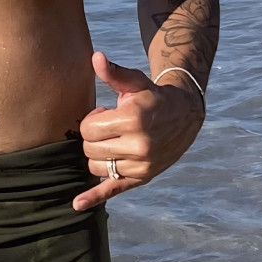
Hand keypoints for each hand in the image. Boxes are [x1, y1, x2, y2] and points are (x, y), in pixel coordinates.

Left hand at [73, 51, 203, 210]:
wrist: (184, 116)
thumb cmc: (151, 96)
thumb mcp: (135, 82)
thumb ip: (113, 73)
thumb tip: (95, 57)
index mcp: (133, 120)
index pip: (88, 129)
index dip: (91, 120)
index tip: (105, 113)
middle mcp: (138, 146)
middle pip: (89, 149)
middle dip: (93, 137)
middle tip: (109, 127)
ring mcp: (141, 166)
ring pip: (96, 168)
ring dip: (98, 155)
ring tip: (114, 141)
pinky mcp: (142, 178)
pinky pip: (113, 190)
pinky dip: (93, 198)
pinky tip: (77, 204)